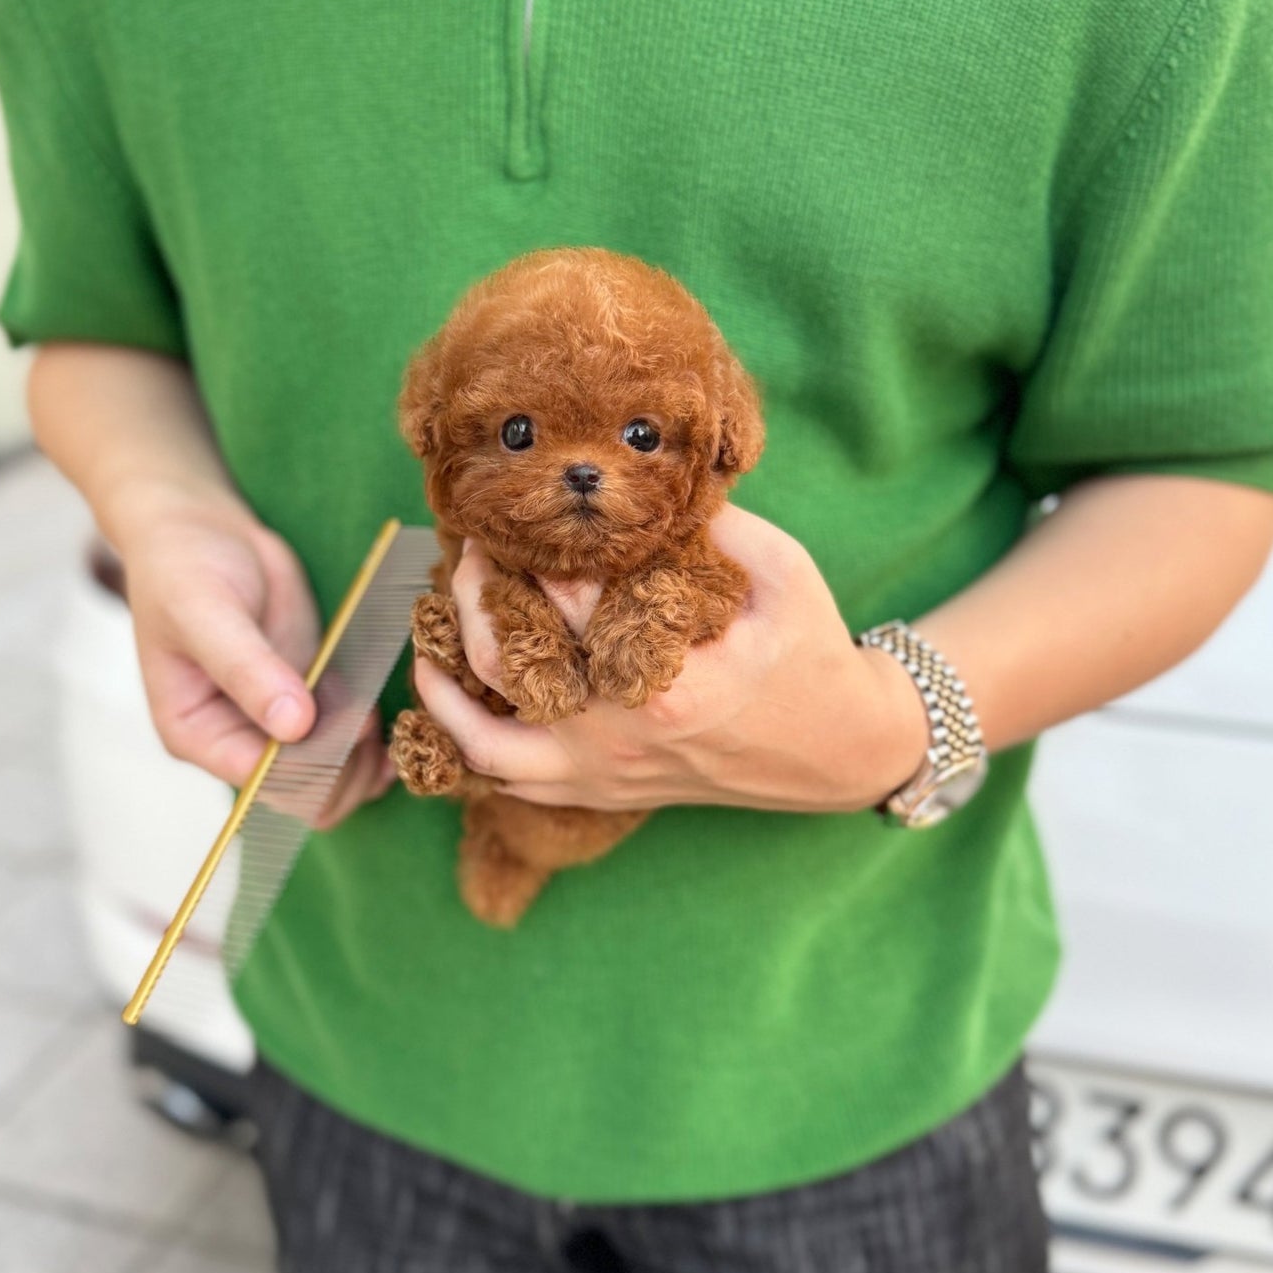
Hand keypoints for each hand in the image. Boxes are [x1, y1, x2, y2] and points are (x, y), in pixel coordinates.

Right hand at [112, 487, 393, 828]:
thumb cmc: (184, 568)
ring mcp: (278, 721)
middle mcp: (238, 740)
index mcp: (197, 734)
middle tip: (372, 722)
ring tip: (382, 718)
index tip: (350, 726)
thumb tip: (292, 726)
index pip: (263, 784)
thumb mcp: (206, 612)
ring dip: (366, 758)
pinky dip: (374, 736)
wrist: (201, 530)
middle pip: (304, 793)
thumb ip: (248, 669)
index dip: (313, 766)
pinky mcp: (311, 696)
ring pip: (334, 775)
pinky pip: (348, 738)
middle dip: (344, 768)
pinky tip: (390, 715)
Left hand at [411, 505, 929, 814]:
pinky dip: (469, 742)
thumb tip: (643, 478)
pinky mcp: (602, 794)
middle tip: (470, 549)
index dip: (533, 549)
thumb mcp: (783, 572)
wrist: (842, 751)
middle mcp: (619, 739)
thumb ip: (713, 524)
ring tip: (430, 633)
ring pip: (485, 741)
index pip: (565, 601)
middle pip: (507, 661)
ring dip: (446, 686)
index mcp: (665, 685)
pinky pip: (509, 781)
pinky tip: (454, 697)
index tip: (520, 512)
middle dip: (472, 595)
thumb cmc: (812, 656)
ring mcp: (605, 776)